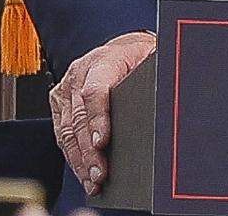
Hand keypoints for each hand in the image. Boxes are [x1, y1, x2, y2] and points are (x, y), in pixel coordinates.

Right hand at [50, 30, 156, 196]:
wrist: (123, 48)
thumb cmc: (139, 56)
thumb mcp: (152, 59)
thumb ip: (156, 76)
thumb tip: (168, 98)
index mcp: (104, 60)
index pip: (95, 91)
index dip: (98, 119)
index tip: (102, 142)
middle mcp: (81, 72)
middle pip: (79, 117)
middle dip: (89, 150)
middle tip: (100, 173)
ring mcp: (67, 87)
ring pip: (67, 130)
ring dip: (79, 159)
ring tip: (92, 179)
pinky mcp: (60, 101)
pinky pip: (62, 133)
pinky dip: (73, 156)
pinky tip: (83, 171)